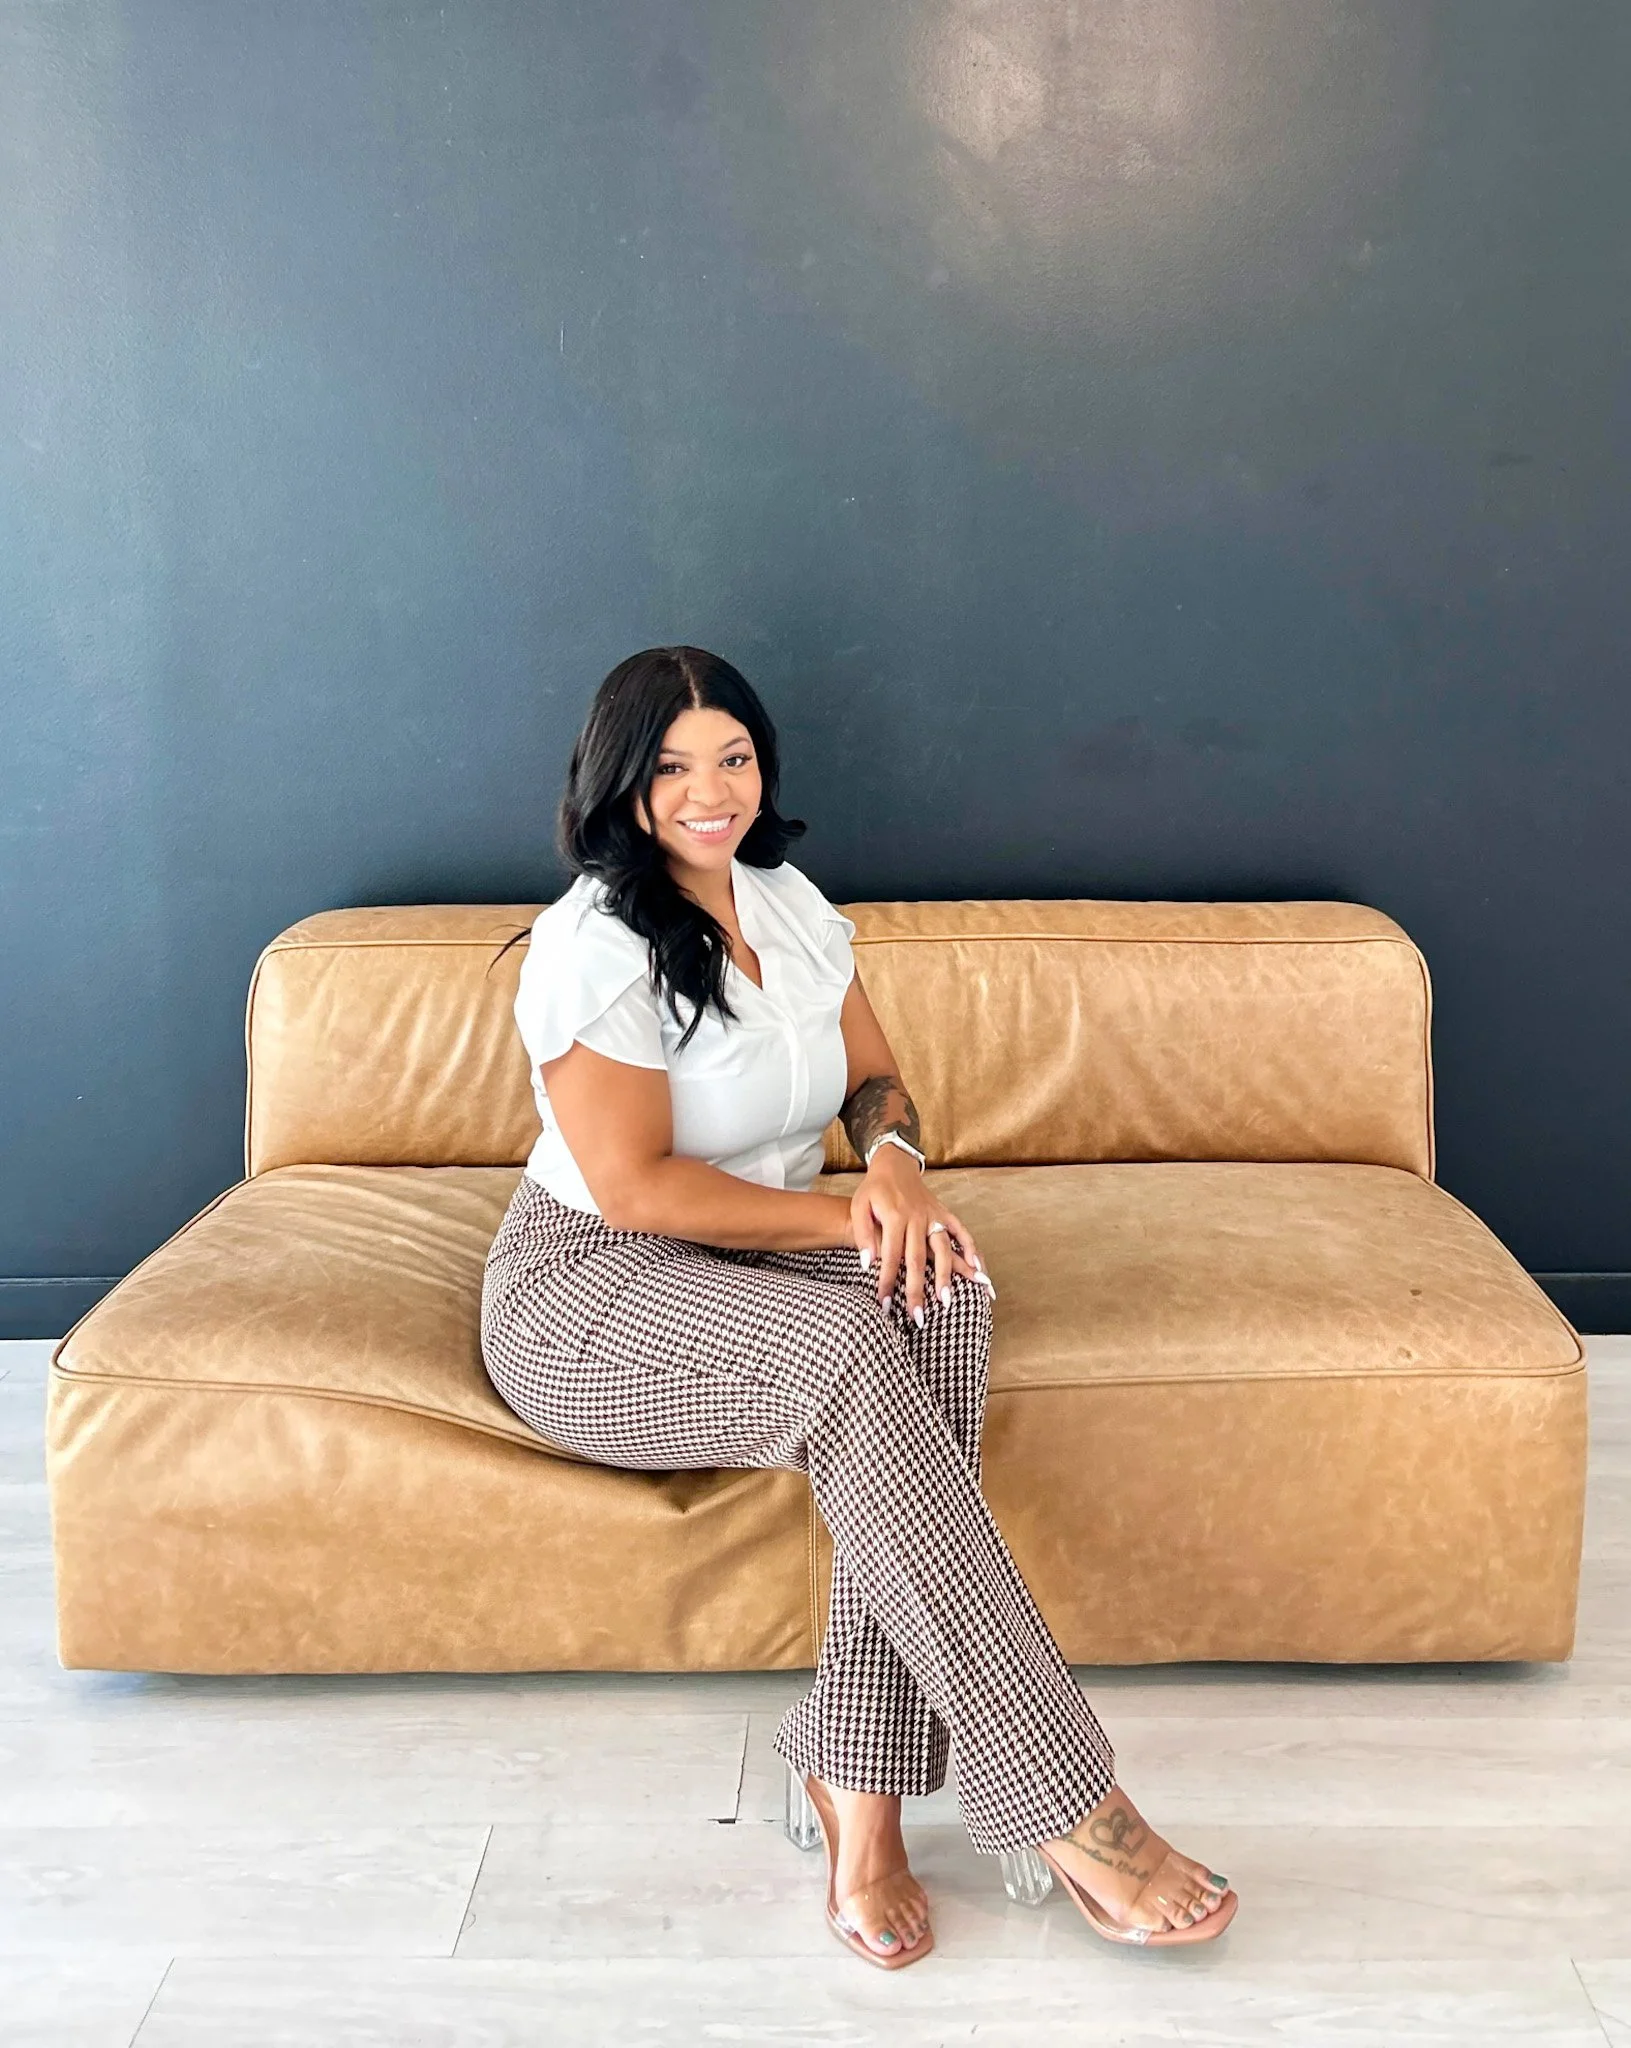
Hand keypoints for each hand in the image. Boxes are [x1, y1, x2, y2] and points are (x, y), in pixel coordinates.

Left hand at [848, 1148, 993, 1321]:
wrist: (894, 1163)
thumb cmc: (874, 1189)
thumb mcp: (859, 1206)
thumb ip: (862, 1234)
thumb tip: (866, 1264)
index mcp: (894, 1217)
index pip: (890, 1257)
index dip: (887, 1283)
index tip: (885, 1306)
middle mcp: (917, 1218)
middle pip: (918, 1260)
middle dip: (918, 1290)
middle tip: (919, 1317)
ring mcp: (934, 1216)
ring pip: (943, 1249)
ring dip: (946, 1276)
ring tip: (946, 1301)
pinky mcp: (944, 1214)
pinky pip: (961, 1231)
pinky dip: (970, 1249)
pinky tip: (978, 1268)